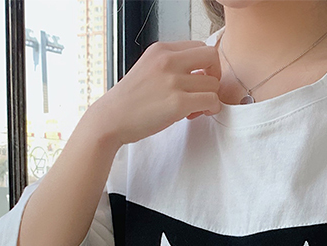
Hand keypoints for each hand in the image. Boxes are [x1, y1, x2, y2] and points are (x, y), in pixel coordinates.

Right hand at [84, 39, 221, 146]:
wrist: (112, 118)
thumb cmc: (130, 100)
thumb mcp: (148, 69)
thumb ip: (171, 66)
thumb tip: (199, 74)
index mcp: (161, 49)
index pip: (199, 46)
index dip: (204, 65)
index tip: (195, 81)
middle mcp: (168, 60)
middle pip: (212, 56)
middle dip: (214, 76)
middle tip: (203, 92)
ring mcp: (174, 81)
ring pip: (214, 83)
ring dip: (210, 98)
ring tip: (194, 108)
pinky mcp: (179, 103)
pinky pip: (212, 101)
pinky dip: (210, 109)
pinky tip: (194, 114)